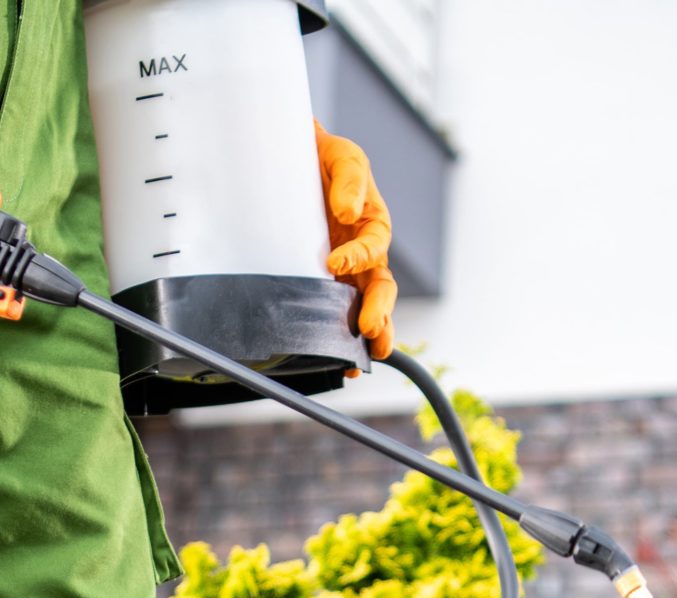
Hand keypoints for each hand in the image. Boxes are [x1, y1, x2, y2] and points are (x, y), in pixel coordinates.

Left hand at [316, 122, 395, 358]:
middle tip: (372, 330)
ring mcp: (347, 274)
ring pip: (366, 309)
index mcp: (373, 226)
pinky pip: (337, 314)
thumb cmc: (326, 159)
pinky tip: (339, 362)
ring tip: (363, 358)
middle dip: (379, 311)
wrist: (296, 160)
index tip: (335, 262)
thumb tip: (347, 212)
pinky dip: (342, 339)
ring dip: (369, 335)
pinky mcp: (325, 285)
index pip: (374, 248)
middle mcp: (365, 255)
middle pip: (380, 289)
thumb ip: (349, 180)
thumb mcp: (343, 158)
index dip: (358, 256)